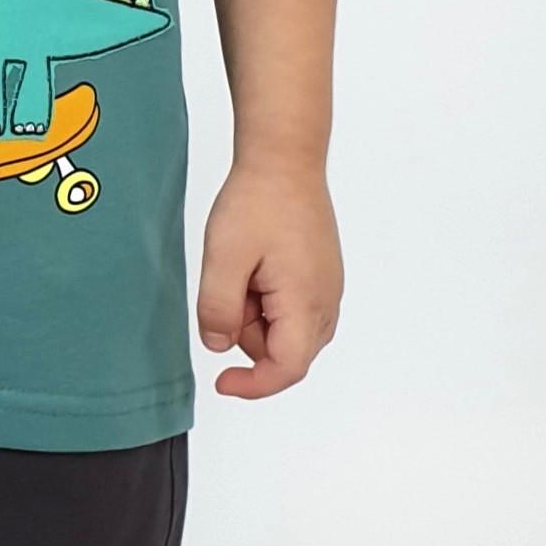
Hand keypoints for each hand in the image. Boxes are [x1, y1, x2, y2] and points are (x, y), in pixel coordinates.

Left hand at [196, 158, 342, 400]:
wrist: (285, 160)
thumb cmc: (259, 201)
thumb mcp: (223, 258)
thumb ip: (218, 310)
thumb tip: (219, 346)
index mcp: (306, 302)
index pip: (287, 369)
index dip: (253, 385)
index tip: (222, 381)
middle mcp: (326, 301)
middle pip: (285, 351)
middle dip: (249, 333)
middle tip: (231, 287)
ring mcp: (327, 288)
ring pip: (286, 330)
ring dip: (256, 314)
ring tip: (243, 268)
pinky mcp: (321, 276)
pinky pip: (291, 308)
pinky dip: (266, 299)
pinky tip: (256, 265)